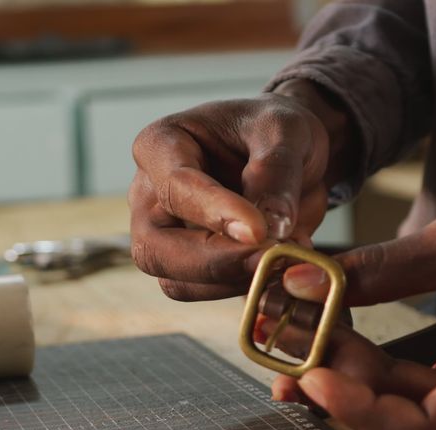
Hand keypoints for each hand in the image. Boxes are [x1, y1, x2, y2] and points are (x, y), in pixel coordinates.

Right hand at [129, 80, 354, 300]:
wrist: (286, 153)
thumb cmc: (275, 130)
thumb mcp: (286, 132)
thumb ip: (276, 174)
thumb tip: (270, 229)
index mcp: (160, 146)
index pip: (175, 187)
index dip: (216, 213)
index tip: (260, 231)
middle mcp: (149, 194)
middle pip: (155, 249)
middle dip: (214, 262)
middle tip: (269, 258)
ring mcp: (164, 235)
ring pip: (177, 282)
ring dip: (232, 281)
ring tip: (285, 256)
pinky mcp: (188, 265)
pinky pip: (204, 293)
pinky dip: (242, 289)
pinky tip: (279, 267)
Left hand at [268, 202, 435, 429]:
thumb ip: (382, 267)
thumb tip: (300, 284)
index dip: (361, 414)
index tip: (311, 375)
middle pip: (408, 421)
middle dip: (346, 383)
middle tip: (295, 343)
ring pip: (407, 406)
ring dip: (355, 373)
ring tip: (312, 330)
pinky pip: (419, 390)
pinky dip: (377, 367)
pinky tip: (340, 337)